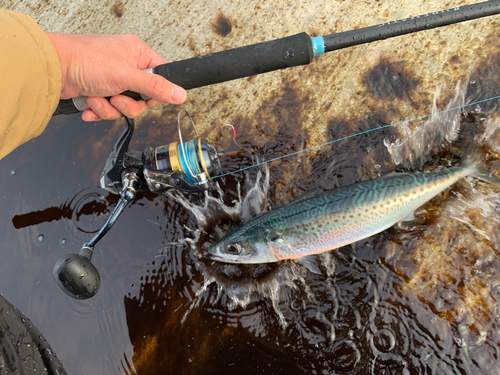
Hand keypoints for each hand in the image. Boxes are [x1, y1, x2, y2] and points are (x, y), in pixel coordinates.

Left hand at [46, 33, 186, 120]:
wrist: (52, 69)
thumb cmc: (84, 60)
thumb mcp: (127, 75)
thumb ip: (156, 87)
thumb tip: (180, 94)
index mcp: (137, 54)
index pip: (160, 77)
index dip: (156, 93)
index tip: (146, 97)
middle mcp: (126, 66)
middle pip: (143, 98)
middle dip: (128, 104)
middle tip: (117, 97)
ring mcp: (112, 80)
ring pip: (125, 107)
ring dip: (110, 108)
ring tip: (98, 98)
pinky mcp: (99, 92)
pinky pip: (109, 110)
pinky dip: (99, 111)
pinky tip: (90, 105)